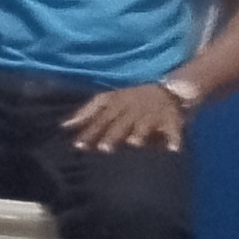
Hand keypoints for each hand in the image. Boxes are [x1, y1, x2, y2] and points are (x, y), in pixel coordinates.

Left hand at [64, 83, 191, 153]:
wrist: (169, 89)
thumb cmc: (132, 98)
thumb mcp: (109, 100)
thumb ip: (87, 112)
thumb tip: (64, 126)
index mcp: (119, 103)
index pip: (101, 118)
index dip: (90, 130)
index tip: (78, 146)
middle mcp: (135, 108)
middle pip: (122, 122)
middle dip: (113, 134)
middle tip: (104, 148)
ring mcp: (153, 113)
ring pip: (146, 124)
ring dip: (140, 133)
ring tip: (134, 143)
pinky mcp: (172, 118)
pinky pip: (174, 128)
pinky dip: (175, 138)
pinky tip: (174, 149)